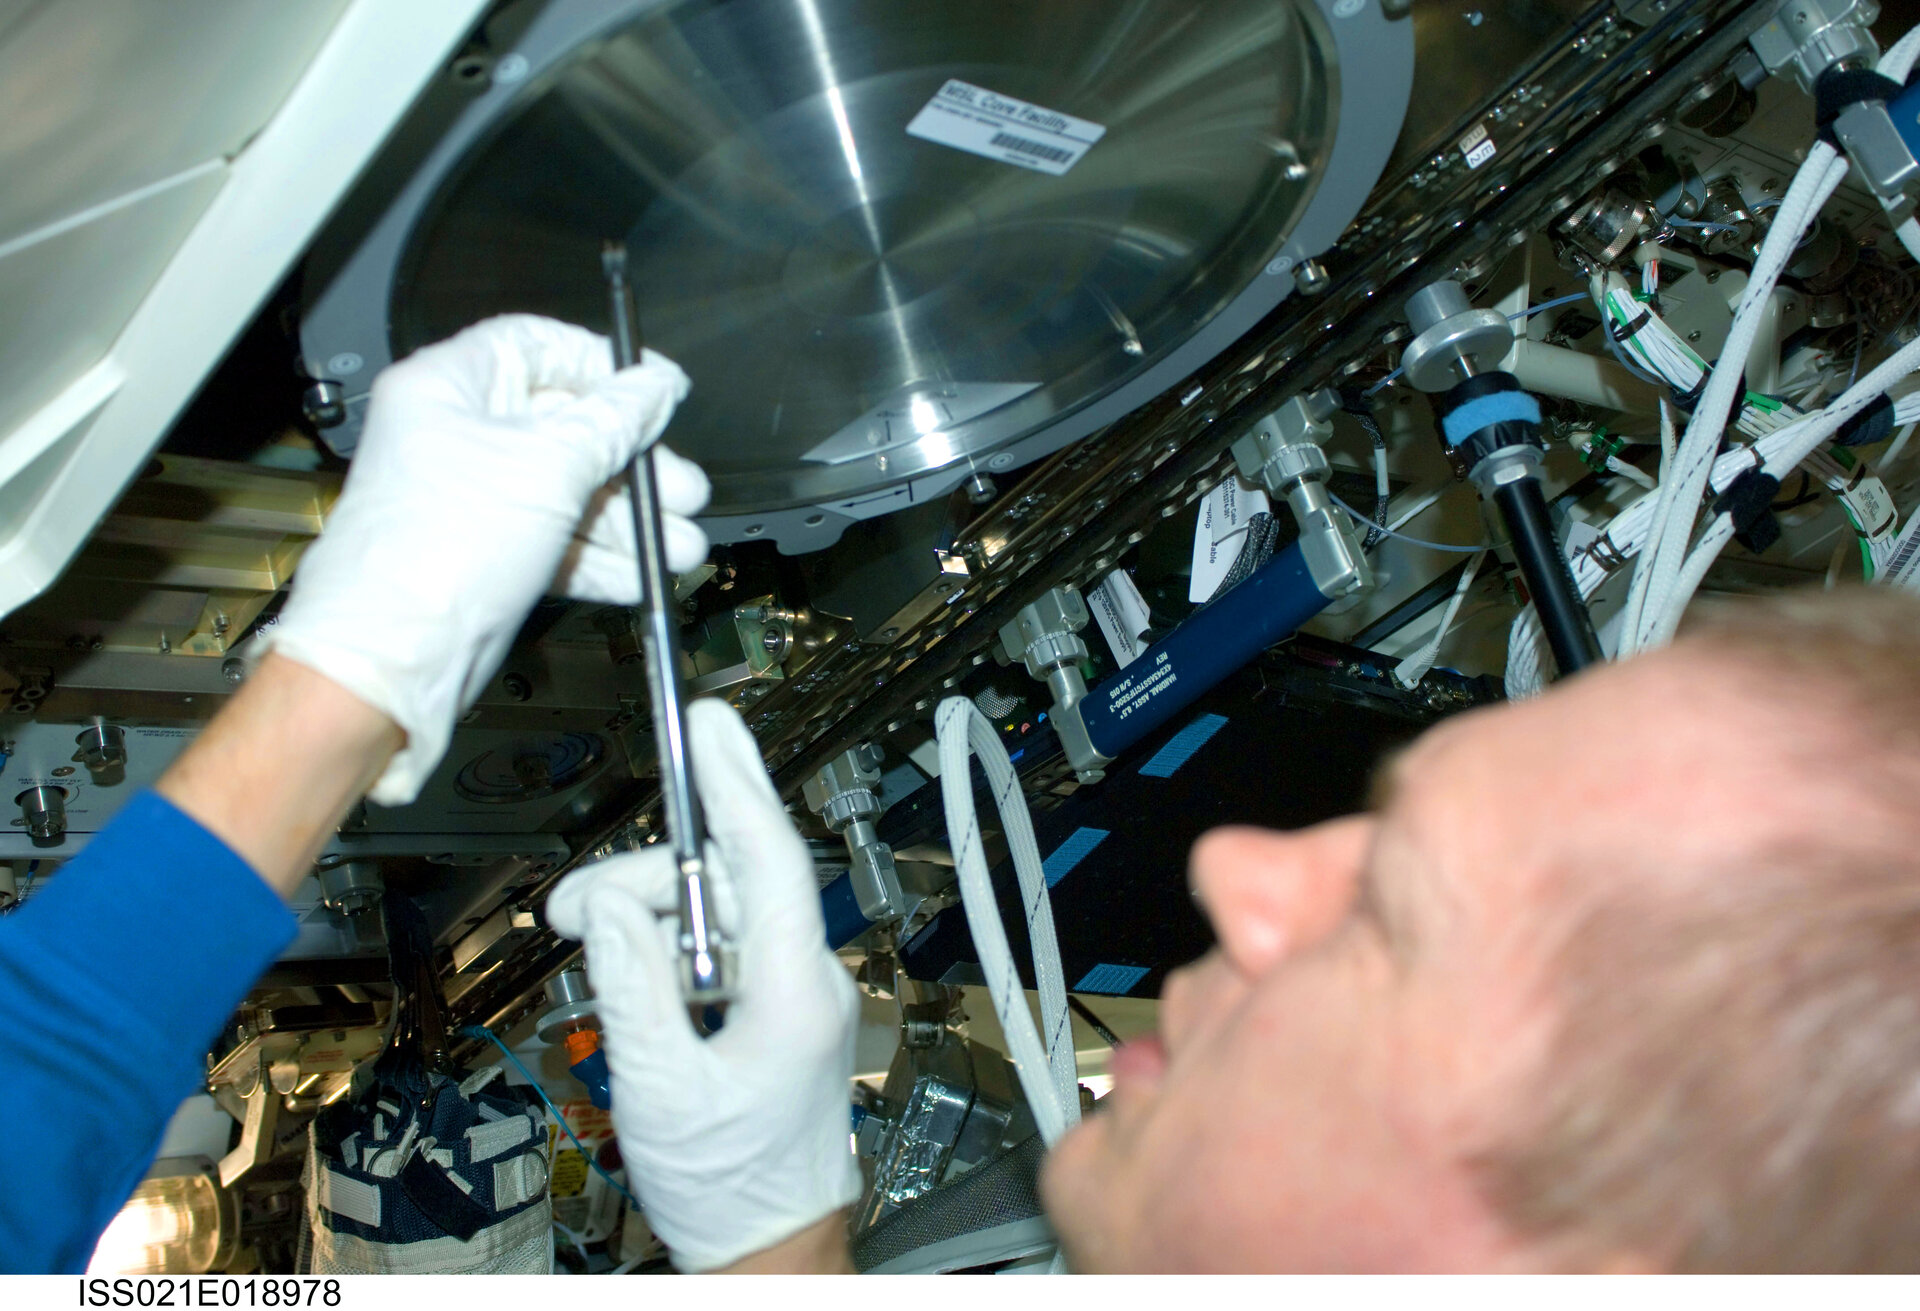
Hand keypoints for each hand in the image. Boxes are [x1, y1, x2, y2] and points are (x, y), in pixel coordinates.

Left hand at [262, 314, 709, 804]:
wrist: (391, 662)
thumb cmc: (433, 555)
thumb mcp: (546, 468)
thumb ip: (612, 422)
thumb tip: (654, 387)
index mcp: (449, 388)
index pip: (536, 346)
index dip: (602, 364)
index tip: (655, 388)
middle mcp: (457, 436)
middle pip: (566, 425)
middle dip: (634, 462)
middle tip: (681, 486)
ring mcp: (474, 498)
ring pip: (569, 491)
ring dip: (631, 520)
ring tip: (679, 546)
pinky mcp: (489, 555)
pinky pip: (557, 542)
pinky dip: (603, 558)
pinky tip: (643, 574)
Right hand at [545, 700, 860, 1272]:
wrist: (767, 1246)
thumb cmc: (728, 1184)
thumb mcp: (658, 1082)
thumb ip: (630, 980)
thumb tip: (608, 902)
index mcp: (793, 989)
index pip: (769, 856)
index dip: (736, 783)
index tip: (709, 725)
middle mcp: (805, 979)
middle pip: (725, 882)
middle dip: (644, 882)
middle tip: (573, 905)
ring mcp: (793, 996)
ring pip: (715, 915)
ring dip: (647, 920)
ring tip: (588, 945)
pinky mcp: (775, 1013)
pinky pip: (718, 952)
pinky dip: (667, 953)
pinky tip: (629, 977)